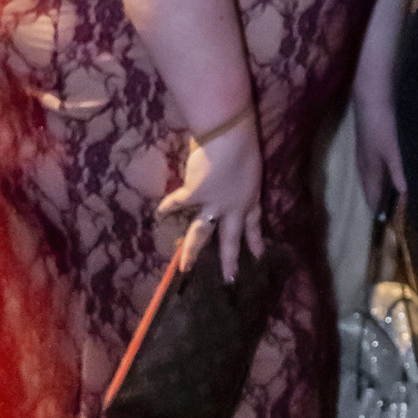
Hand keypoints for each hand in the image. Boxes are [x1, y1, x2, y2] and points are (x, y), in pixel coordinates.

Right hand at [159, 109, 263, 283]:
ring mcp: (213, 204)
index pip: (255, 224)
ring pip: (202, 234)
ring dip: (192, 251)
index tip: (259, 257)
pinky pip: (177, 203)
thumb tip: (229, 177)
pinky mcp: (195, 196)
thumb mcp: (250, 167)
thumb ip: (241, 178)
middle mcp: (233, 208)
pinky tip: (159, 213)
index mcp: (250, 198)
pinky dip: (167, 207)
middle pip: (231, 239)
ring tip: (185, 267)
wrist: (230, 137)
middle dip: (230, 261)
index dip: (256, 240)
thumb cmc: (243, 143)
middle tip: (230, 280)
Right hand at [354, 91, 404, 212]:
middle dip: (377, 202)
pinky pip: (371, 169)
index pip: (372, 195)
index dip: (378, 208)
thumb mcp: (391, 151)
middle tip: (386, 216)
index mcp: (368, 168)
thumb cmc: (380, 127)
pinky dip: (377, 178)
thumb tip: (402, 194)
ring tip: (384, 202)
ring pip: (370, 179)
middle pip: (370, 189)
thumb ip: (396, 172)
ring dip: (376, 191)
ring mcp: (364, 156)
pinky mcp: (368, 147)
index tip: (384, 223)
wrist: (371, 103)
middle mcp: (364, 165)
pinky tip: (383, 177)